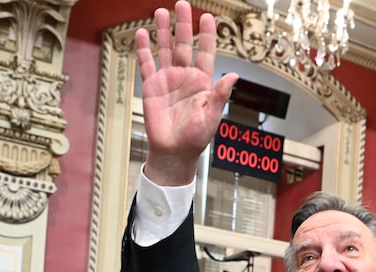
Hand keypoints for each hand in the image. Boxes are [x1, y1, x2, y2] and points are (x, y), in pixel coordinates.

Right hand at [135, 3, 237, 184]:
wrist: (174, 152)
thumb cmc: (196, 138)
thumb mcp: (212, 116)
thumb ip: (221, 95)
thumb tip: (233, 76)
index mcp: (203, 82)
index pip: (207, 52)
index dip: (207, 35)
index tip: (208, 17)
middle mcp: (185, 77)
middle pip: (185, 44)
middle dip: (184, 25)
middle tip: (182, 4)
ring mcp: (168, 79)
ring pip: (166, 49)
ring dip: (164, 31)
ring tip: (161, 12)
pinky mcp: (152, 87)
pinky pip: (147, 64)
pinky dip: (144, 49)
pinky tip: (142, 34)